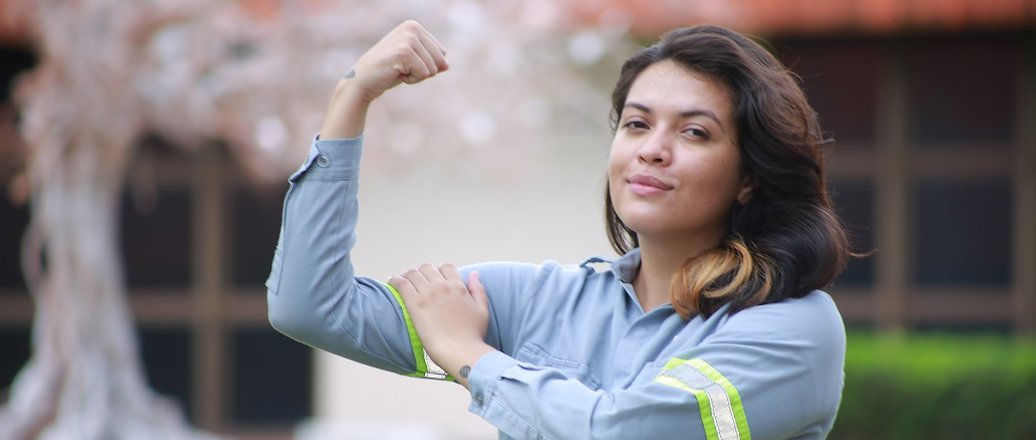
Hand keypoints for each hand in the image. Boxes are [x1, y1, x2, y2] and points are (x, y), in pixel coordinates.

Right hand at [320, 20, 448, 138]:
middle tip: (401, 68)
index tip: (406, 64)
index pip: (441, 53)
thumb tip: (447, 65)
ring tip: (398, 70)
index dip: (427, 65)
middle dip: (423, 71)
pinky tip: (396, 73)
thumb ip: (433, 61)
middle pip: (440, 60)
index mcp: (415, 26)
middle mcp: (412, 27)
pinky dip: (411, 79)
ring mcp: (408, 38)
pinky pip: (424, 73)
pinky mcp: (405, 51)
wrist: (363, 80)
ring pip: (432, 68)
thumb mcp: (414, 63)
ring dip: (416, 76)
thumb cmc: (389, 71)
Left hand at [389, 263, 493, 386]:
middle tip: (416, 282)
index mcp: (459, 287)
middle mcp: (443, 286)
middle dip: (422, 273)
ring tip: (401, 282)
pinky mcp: (415, 303)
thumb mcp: (482, 310)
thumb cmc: (473, 336)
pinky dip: (395, 280)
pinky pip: (401, 283)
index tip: (434, 279)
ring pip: (412, 273)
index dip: (439, 271)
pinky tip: (391, 282)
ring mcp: (428, 293)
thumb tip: (474, 273)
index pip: (446, 267)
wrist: (461, 351)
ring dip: (407, 275)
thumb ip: (478, 290)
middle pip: (427, 268)